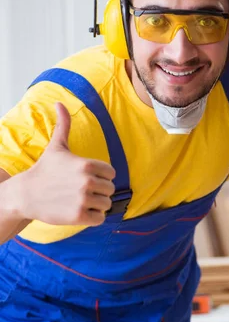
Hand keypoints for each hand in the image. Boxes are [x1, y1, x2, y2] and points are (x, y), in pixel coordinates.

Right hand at [19, 103, 115, 225]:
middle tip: (81, 191)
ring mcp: (83, 199)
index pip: (111, 173)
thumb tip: (59, 103)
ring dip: (96, 205)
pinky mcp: (79, 216)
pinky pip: (100, 219)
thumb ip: (64, 125)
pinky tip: (80, 211)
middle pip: (110, 190)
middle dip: (99, 191)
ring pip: (106, 205)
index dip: (101, 177)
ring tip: (80, 201)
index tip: (86, 178)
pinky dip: (94, 217)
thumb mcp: (56, 146)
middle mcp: (87, 181)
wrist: (25, 194)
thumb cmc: (44, 170)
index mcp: (86, 164)